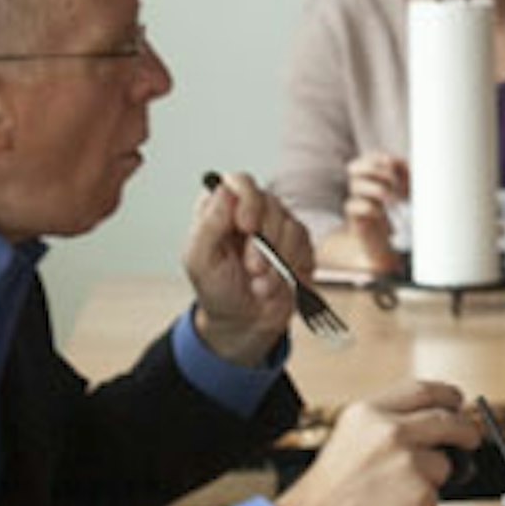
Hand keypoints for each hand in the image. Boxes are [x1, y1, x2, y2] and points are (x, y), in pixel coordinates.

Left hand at [185, 170, 317, 366]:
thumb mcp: (200, 261)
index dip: (247, 199)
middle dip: (263, 243)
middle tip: (252, 269)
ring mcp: (277, 227)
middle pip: (269, 202)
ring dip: (276, 261)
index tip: (247, 226)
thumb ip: (208, 224)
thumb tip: (224, 190)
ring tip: (260, 283)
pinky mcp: (298, 245)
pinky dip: (290, 268)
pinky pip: (304, 244)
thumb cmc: (218, 291)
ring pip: (289, 225)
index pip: (239, 182)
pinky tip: (276, 283)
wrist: (245, 323)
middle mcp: (251, 212)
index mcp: (222, 210)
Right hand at [276, 379, 478, 505]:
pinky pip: (436, 497)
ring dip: (432, 480)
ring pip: (444, 464)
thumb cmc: (327, 492)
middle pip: (449, 421)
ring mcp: (409, 461)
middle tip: (468, 440)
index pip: (424, 390)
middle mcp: (391, 431)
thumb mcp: (350, 437)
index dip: (448, 395)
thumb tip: (433, 422)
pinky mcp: (421, 493)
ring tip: (395, 493)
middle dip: (465, 431)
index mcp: (370, 412)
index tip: (458, 402)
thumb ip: (388, 424)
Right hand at [338, 152, 408, 274]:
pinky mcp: (353, 217)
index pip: (368, 158)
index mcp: (371, 176)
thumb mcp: (406, 192)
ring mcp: (355, 200)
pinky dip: (368, 207)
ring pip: (355, 185)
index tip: (392, 162)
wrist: (386, 241)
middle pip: (355, 168)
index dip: (378, 158)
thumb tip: (399, 162)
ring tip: (392, 199)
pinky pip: (352, 205)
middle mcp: (359, 185)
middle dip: (376, 171)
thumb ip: (404, 175)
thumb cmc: (398, 213)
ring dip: (377, 189)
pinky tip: (380, 212)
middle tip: (394, 182)